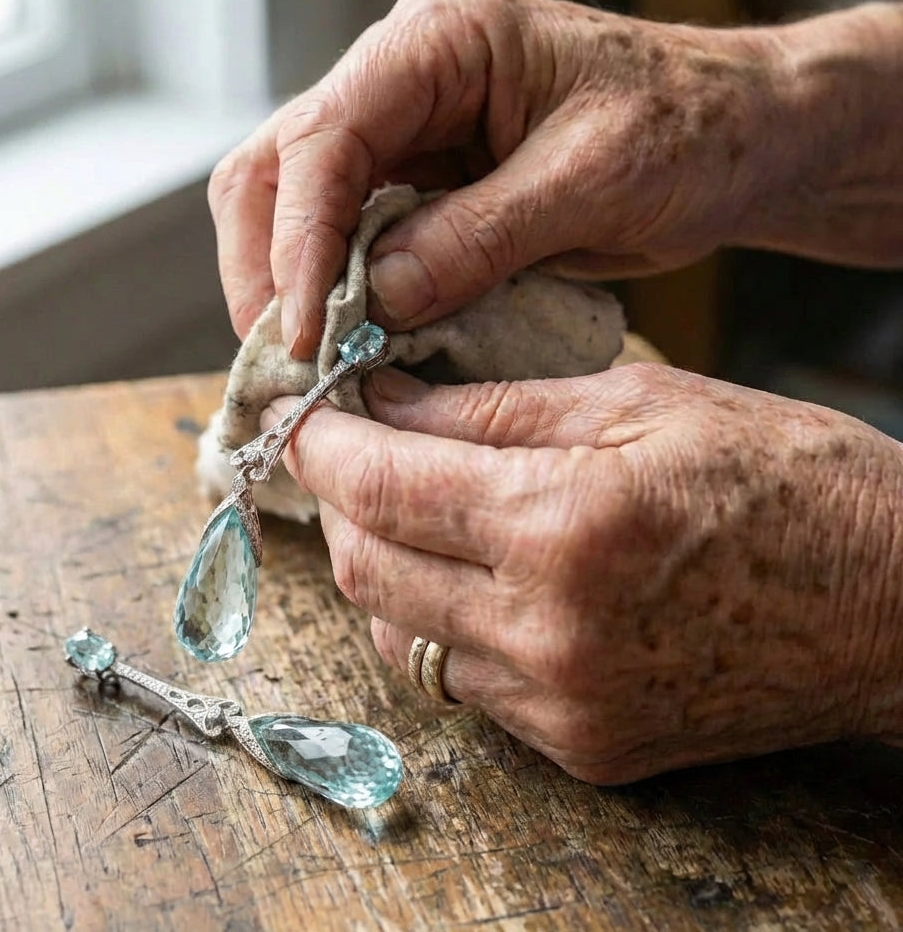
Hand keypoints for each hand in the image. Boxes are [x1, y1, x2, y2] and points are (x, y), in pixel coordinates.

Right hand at [212, 0, 800, 357]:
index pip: (324, 137)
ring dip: (291, 283)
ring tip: (310, 358)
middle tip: (286, 357)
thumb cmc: (687, 130)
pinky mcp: (421, 181)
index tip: (307, 332)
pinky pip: (350, 236)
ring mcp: (406, 129)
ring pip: (296, 202)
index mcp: (442, 40)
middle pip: (277, 165)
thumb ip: (477, 237)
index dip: (299, 241)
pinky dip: (338, 291)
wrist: (735, 139)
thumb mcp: (589, 183)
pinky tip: (351, 338)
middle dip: (269, 266)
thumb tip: (374, 299)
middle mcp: (403, 75)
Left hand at [262, 363, 902, 783]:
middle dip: (338, 501)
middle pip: (367, 569)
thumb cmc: (787, 479)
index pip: (384, 486)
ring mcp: (563, 704)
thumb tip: (389, 401)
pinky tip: (468, 573)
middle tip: (349, 449)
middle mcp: (549, 631)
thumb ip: (496, 408)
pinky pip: (461, 682)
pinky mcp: (582, 746)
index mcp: (566, 523)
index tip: (303, 413)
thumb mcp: (640, 402)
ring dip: (381, 564)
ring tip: (407, 505)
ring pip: (400, 634)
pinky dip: (437, 620)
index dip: (324, 444)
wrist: (894, 605)